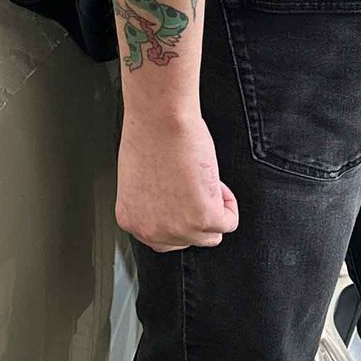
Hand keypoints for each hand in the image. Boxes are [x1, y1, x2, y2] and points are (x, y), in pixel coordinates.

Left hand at [115, 108, 238, 251]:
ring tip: (201, 179)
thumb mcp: (140, 182)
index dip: (178, 217)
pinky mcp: (204, 219)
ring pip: (211, 234)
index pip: (163, 240)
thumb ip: (155, 205)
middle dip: (195, 215)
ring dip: (213, 208)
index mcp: (131, 220)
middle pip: (188, 241)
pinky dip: (228, 202)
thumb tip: (176, 209)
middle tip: (192, 185)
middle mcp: (151, 231)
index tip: (182, 199)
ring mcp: (178, 229)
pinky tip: (213, 179)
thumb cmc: (148, 136)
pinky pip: (229, 222)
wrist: (160, 119)